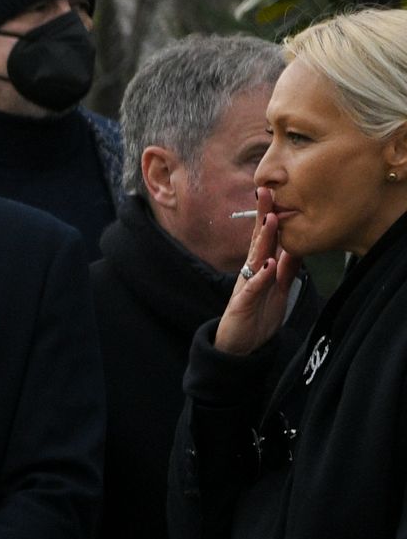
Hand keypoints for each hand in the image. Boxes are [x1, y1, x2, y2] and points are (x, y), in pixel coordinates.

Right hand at [219, 207, 296, 356]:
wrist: (239, 346)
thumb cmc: (257, 317)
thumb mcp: (278, 289)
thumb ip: (286, 268)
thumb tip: (297, 246)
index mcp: (260, 267)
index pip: (266, 237)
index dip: (270, 215)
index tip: (275, 192)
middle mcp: (251, 272)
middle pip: (257, 240)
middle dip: (262, 216)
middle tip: (265, 191)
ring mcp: (245, 287)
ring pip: (255, 259)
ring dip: (263, 239)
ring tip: (272, 219)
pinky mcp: (242, 305)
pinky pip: (252, 289)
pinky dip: (260, 277)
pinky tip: (267, 266)